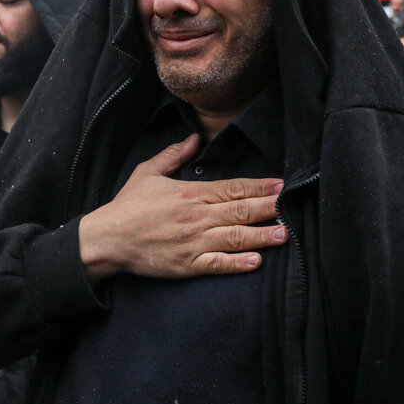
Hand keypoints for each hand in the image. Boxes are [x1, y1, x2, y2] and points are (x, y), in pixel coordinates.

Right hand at [78, 134, 286, 285]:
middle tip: (295, 207)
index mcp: (190, 193)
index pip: (233, 188)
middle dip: (271, 208)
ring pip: (236, 237)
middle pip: (241, 211)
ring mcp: (193, 242)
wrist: (108, 239)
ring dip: (263, 235)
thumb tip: (195, 138)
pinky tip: (256, 262)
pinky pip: (218, 264)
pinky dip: (238, 263)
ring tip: (286, 233)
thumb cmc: (127, 206)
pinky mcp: (187, 265)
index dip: (260, 187)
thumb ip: (174, 155)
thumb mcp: (147, 173)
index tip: (282, 185)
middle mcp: (196, 217)